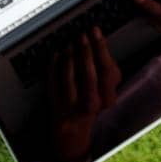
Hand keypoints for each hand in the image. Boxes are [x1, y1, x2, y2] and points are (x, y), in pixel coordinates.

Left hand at [47, 25, 121, 160]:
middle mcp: (91, 105)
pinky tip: (55, 54)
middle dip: (86, 51)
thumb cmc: (91, 102)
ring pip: (70, 78)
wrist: (74, 131)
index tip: (95, 31)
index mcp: (107, 99)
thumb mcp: (105, 88)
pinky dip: (53, 65)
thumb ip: (106, 68)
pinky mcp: (55, 107)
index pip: (107, 71)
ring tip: (69, 43)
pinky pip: (52, 83)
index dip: (101, 48)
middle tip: (82, 34)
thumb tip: (99, 38)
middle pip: (90, 75)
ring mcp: (72, 107)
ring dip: (69, 57)